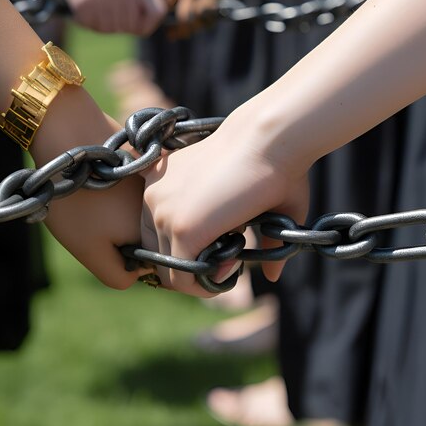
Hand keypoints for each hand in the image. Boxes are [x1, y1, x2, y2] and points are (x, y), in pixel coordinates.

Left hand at [30, 86, 152, 288]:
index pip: (151, 263)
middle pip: (147, 236)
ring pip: (141, 212)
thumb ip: (117, 275)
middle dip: (123, 236)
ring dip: (121, 212)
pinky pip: (136, 189)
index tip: (101, 243)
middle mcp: (166, 208)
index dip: (125, 259)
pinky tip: (97, 180)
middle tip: (93, 220)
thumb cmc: (75, 199)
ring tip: (92, 198)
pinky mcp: (148, 162)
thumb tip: (136, 276)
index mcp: (157, 232)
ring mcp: (159, 181)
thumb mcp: (89, 250)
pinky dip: (120, 190)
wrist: (69, 134)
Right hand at [51, 0, 173, 35]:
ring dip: (105, 23)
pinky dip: (90, 21)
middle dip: (122, 24)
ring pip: (113, 29)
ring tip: (98, 5)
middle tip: (110, 9)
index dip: (148, 23)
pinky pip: (94, 26)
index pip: (155, 14)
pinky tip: (86, 6)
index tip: (137, 21)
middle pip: (132, 26)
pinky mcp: (84, 4)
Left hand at [141, 105, 309, 296]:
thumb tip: (271, 276)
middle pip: (159, 256)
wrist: (269, 141)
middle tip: (227, 261)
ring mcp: (164, 213)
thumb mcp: (243, 199)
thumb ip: (246, 235)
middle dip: (193, 267)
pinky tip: (232, 268)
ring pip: (170, 271)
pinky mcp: (182, 230)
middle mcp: (154, 196)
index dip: (186, 252)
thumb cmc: (267, 163)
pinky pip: (182, 279)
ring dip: (203, 276)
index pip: (155, 235)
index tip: (220, 253)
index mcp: (161, 183)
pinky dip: (207, 284)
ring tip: (233, 260)